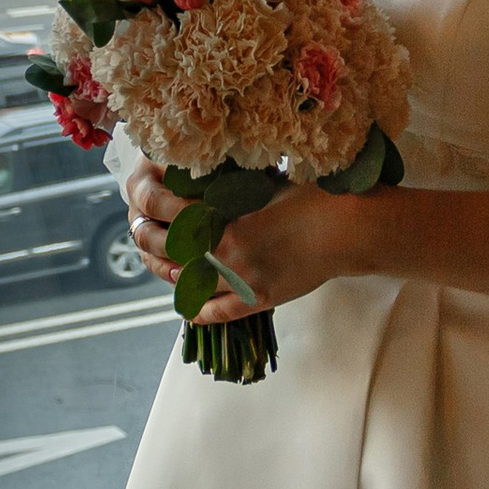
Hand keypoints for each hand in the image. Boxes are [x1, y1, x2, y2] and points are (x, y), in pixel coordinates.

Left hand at [121, 157, 356, 322]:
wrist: (349, 230)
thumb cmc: (313, 198)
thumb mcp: (266, 183)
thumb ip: (233, 186)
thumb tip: (206, 175)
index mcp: (229, 223)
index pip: (175, 217)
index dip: (155, 207)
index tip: (145, 198)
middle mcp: (229, 257)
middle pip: (173, 254)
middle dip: (150, 240)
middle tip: (139, 228)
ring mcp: (243, 284)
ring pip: (188, 285)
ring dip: (166, 272)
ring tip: (156, 260)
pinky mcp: (258, 302)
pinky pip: (218, 313)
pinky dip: (197, 310)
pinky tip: (185, 301)